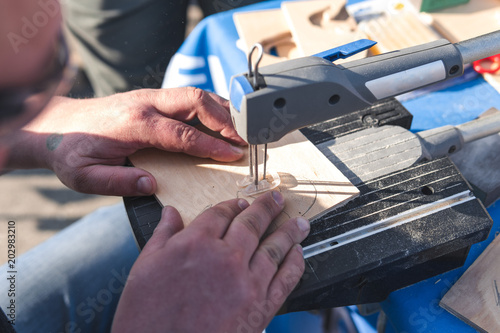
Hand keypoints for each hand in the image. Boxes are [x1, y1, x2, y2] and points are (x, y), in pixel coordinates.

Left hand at [4, 87, 245, 195]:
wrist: (56, 124)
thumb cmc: (71, 152)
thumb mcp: (83, 176)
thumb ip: (116, 182)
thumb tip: (152, 186)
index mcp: (134, 124)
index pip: (183, 133)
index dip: (212, 145)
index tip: (234, 156)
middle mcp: (146, 104)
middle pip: (196, 101)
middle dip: (226, 119)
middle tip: (246, 138)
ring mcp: (149, 97)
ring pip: (195, 94)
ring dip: (222, 109)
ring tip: (242, 128)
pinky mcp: (152, 98)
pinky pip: (188, 97)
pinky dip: (209, 107)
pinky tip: (220, 120)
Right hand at [112, 191, 309, 332]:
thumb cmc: (147, 318)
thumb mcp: (144, 268)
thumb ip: (162, 235)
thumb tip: (170, 213)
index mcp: (195, 243)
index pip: (220, 214)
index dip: (233, 205)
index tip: (241, 203)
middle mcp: (225, 258)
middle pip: (252, 224)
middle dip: (266, 207)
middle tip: (276, 198)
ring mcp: (246, 283)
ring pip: (274, 248)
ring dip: (289, 232)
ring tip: (299, 222)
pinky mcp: (260, 308)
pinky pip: (285, 280)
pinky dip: (295, 264)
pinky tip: (299, 254)